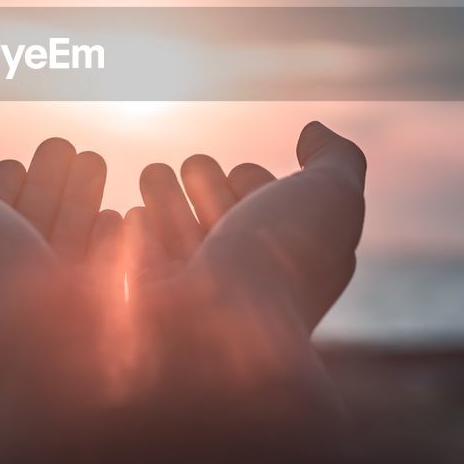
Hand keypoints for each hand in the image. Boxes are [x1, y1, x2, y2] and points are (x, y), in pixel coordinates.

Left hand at [0, 138, 121, 341]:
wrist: (20, 337)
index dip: (3, 180)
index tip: (15, 162)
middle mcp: (11, 270)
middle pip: (35, 212)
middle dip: (51, 177)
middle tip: (66, 147)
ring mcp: (55, 289)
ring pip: (71, 230)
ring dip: (83, 193)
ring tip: (94, 159)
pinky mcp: (96, 303)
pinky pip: (106, 263)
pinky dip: (112, 236)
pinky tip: (120, 214)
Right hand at [132, 120, 366, 330]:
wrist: (225, 331)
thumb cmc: (283, 259)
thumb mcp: (332, 197)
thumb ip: (335, 157)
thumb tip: (312, 132)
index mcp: (284, 254)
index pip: (261, 208)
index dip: (250, 181)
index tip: (242, 180)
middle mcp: (240, 272)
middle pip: (211, 210)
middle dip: (201, 179)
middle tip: (193, 168)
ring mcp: (191, 286)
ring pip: (172, 226)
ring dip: (162, 193)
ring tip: (154, 174)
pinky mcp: (148, 297)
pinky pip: (134, 255)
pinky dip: (130, 233)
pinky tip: (128, 215)